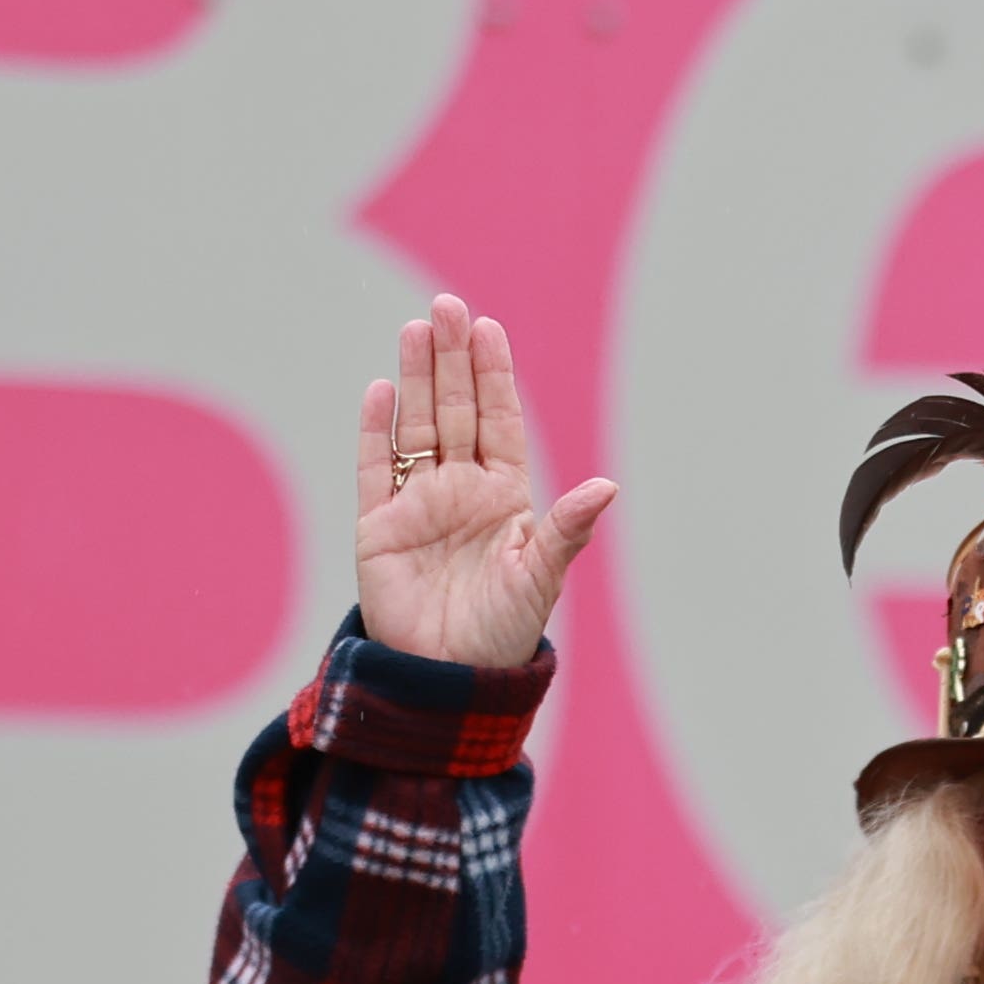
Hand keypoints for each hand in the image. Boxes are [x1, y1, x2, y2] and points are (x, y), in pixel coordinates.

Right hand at [353, 293, 614, 668]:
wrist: (449, 677)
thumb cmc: (503, 631)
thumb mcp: (542, 576)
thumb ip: (568, 528)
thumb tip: (608, 485)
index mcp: (504, 494)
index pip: (498, 420)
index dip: (493, 375)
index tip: (488, 329)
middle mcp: (461, 490)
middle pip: (455, 409)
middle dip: (451, 359)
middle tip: (447, 306)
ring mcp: (418, 504)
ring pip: (416, 427)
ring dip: (415, 379)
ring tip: (416, 329)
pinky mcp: (379, 526)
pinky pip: (375, 468)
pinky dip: (377, 430)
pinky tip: (381, 390)